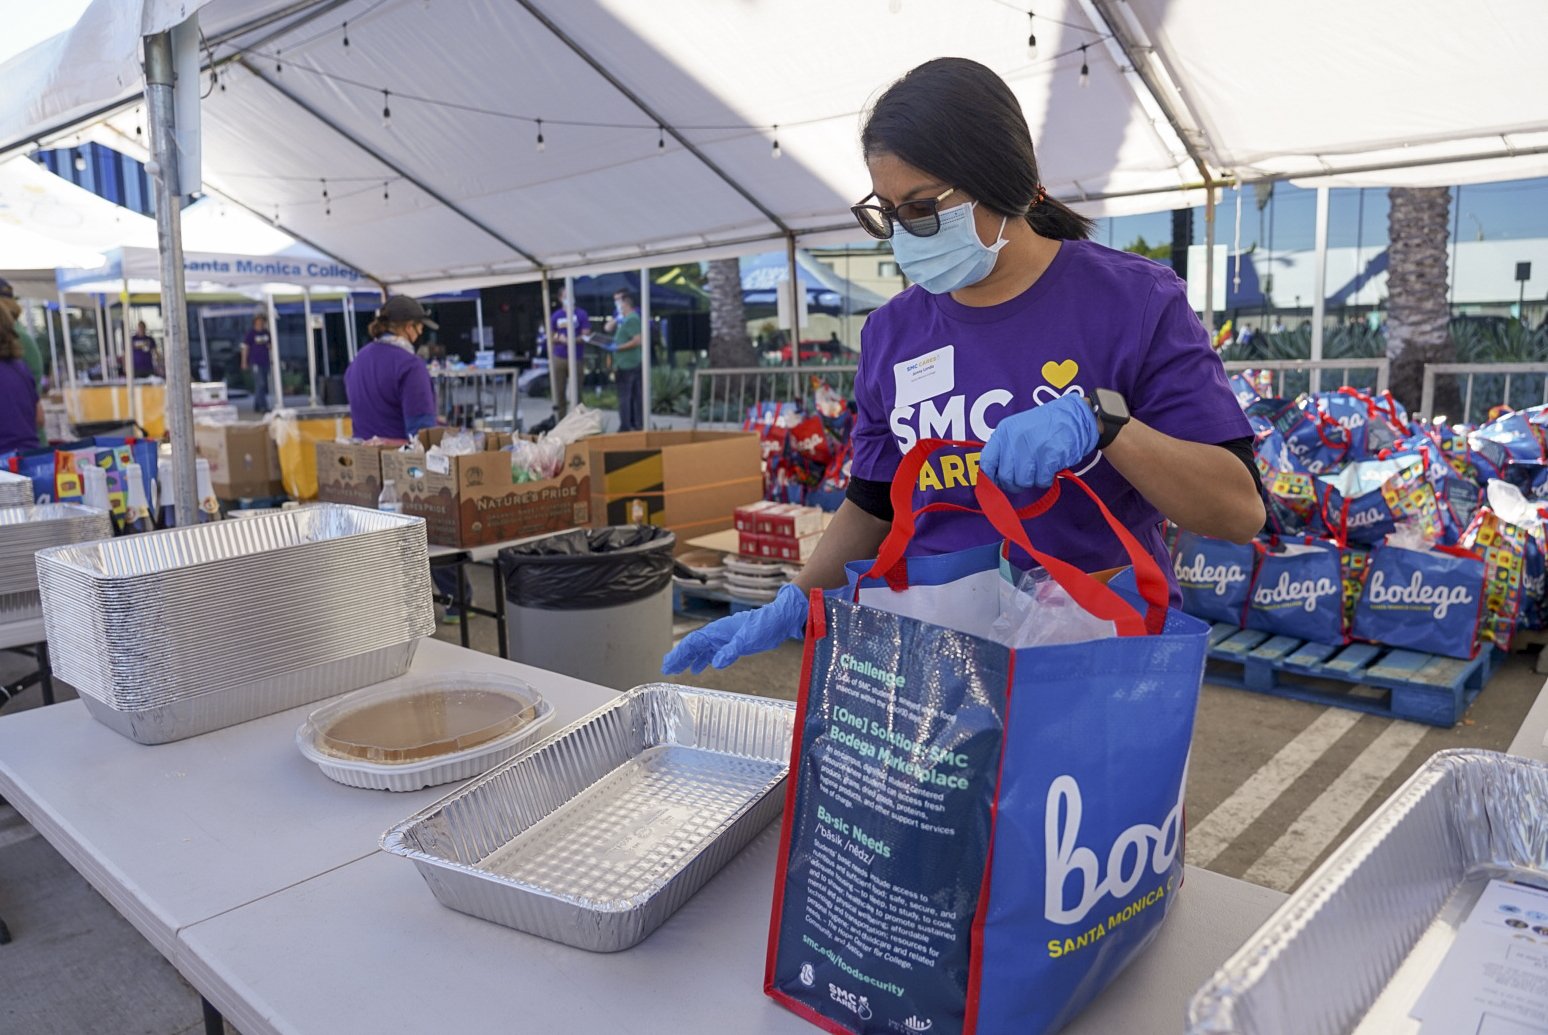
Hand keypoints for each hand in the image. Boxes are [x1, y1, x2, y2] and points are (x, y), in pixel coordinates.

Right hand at [662, 582, 808, 673]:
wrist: (779, 619)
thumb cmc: (764, 626)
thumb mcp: (748, 639)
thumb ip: (731, 651)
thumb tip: (716, 663)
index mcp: (718, 631)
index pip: (693, 642)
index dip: (679, 654)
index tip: (668, 665)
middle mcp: (718, 634)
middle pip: (693, 646)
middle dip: (680, 657)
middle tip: (667, 669)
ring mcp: (724, 638)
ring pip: (701, 649)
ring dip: (689, 659)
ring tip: (678, 670)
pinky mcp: (732, 643)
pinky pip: (712, 652)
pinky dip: (703, 660)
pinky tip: (699, 668)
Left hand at [979, 392, 1099, 491]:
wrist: (1075, 416)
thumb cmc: (1045, 426)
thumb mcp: (1017, 430)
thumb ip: (1005, 450)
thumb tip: (994, 477)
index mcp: (1004, 432)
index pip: (987, 462)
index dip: (991, 478)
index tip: (998, 483)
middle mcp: (1015, 439)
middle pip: (1005, 477)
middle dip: (1015, 483)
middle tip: (1025, 478)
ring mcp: (1032, 448)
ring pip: (1023, 481)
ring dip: (1032, 480)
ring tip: (1040, 468)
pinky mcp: (1049, 457)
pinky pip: (1041, 481)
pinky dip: (1046, 479)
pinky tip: (1050, 468)